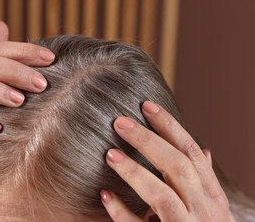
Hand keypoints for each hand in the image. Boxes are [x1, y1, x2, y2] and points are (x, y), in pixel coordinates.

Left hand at [101, 101, 234, 220]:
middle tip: (120, 122)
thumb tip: (204, 149)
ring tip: (110, 154)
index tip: (147, 105)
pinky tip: (105, 195)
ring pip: (162, 196)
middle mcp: (203, 211)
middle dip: (149, 141)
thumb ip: (203, 181)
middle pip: (177, 166)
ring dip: (135, 172)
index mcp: (211, 197)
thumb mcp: (211, 208)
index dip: (170, 127)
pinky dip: (122, 212)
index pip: (191, 153)